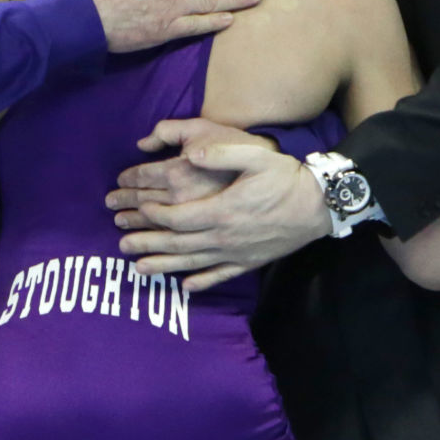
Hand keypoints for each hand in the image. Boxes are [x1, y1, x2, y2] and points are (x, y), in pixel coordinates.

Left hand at [110, 119, 331, 289]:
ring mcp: (236, 253)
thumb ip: (220, 153)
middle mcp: (224, 237)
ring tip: (138, 269)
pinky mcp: (249, 262)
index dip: (154, 214)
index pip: (177, 217)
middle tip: (121, 244)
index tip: (138, 209)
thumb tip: (188, 152)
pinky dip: (201, 283)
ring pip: (192, 264)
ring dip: (163, 267)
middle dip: (147, 243)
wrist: (319, 206)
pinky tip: (185, 288)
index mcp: (221, 210)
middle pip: (177, 244)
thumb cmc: (286, 178)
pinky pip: (220, 276)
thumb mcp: (256, 156)